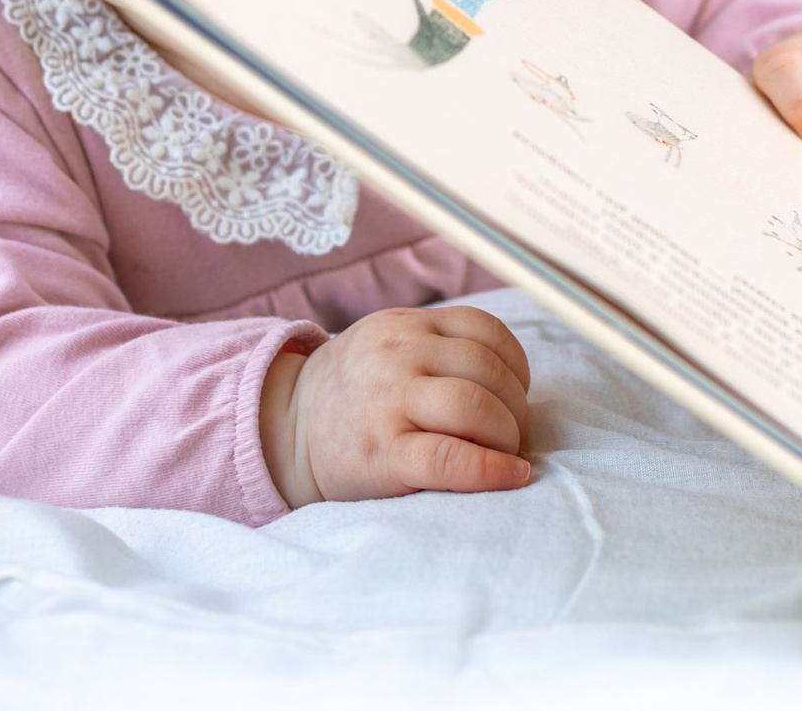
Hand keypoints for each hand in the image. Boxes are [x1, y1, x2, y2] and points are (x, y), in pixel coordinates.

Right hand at [258, 306, 531, 507]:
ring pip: (476, 408)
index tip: (516, 394)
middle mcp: (397, 355)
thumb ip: (440, 347)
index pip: (486, 330)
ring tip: (506, 456)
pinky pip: (451, 458)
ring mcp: (388, 402)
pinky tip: (509, 477)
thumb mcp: (387, 344)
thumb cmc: (354, 393)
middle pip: (488, 372)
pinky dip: (491, 470)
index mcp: (404, 325)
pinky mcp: (383, 453)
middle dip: (516, 409)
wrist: (285, 430)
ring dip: (508, 437)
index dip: (516, 366)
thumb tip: (516, 382)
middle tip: (513, 435)